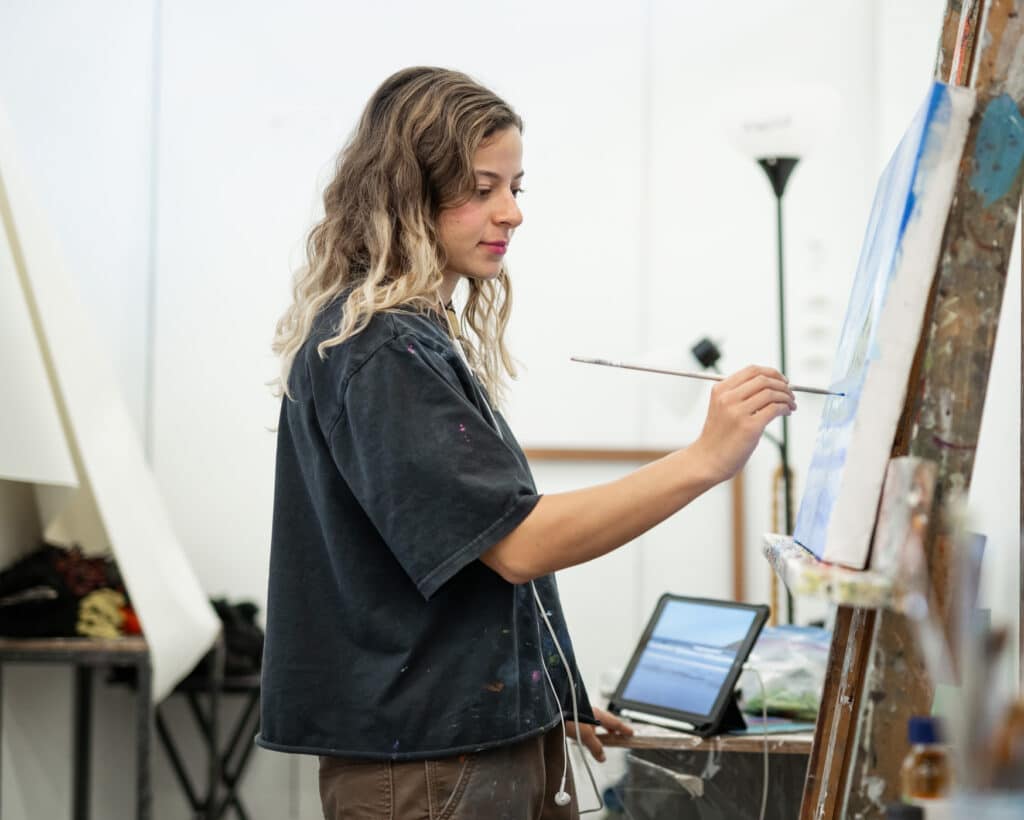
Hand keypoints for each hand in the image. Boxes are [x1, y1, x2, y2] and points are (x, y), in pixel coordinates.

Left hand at [566, 706, 633, 762]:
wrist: (553, 709)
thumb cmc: (569, 718)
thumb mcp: (585, 735)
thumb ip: (595, 747)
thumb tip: (603, 757)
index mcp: (598, 714)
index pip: (615, 722)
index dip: (623, 728)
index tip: (631, 733)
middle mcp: (592, 711)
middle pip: (606, 720)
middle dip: (613, 728)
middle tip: (618, 735)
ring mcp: (583, 712)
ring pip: (596, 721)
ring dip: (601, 730)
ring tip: (603, 738)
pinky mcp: (575, 714)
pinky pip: (588, 723)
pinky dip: (591, 730)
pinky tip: (587, 734)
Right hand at [690, 365, 795, 483]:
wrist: (707, 460)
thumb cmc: (718, 437)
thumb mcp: (722, 408)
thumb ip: (739, 395)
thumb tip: (771, 386)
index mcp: (720, 390)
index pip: (752, 370)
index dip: (772, 372)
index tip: (782, 380)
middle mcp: (727, 398)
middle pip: (763, 379)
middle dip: (782, 384)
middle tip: (790, 393)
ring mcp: (738, 412)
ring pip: (771, 393)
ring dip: (787, 397)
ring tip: (791, 404)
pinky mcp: (749, 427)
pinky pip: (774, 409)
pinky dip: (785, 408)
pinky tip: (786, 412)